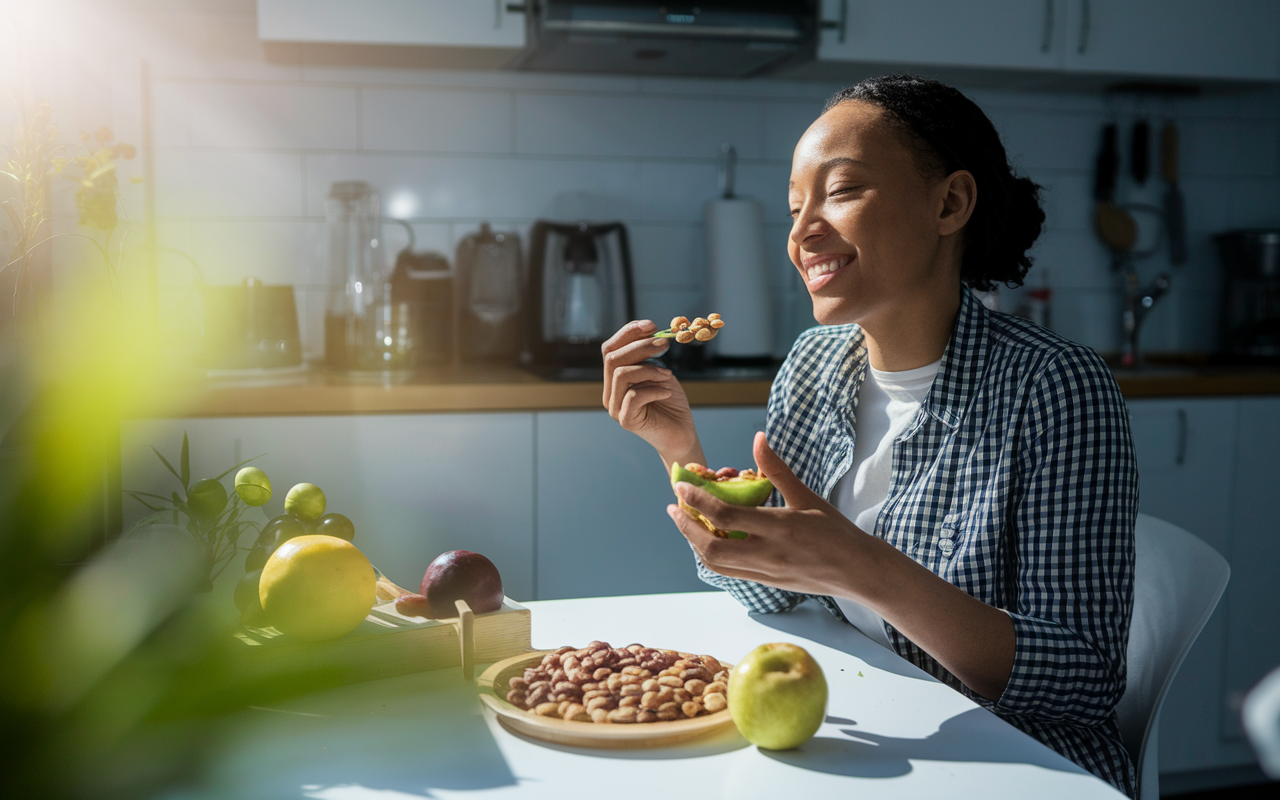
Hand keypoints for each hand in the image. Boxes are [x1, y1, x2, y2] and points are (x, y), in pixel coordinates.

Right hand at [602, 320, 702, 466]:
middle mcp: (610, 392)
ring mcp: (615, 407)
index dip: (628, 333)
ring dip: (648, 369)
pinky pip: (634, 395)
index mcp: (614, 379)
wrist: (682, 433)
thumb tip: (649, 332)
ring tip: (668, 375)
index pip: (610, 349)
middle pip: (612, 358)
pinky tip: (667, 392)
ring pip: (621, 374)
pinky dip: (654, 389)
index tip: (652, 325)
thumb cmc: (671, 402)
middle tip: (664, 344)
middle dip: (640, 346)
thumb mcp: (660, 371)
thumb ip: (649, 356)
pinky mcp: (625, 420)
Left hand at [668, 431, 873, 598]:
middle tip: (674, 507)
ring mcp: (766, 572)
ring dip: (694, 543)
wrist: (858, 570)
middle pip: (711, 548)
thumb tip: (758, 438)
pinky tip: (708, 539)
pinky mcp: (767, 583)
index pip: (726, 516)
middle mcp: (769, 554)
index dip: (698, 501)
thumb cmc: (836, 530)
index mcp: (780, 528)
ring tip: (686, 522)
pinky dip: (712, 555)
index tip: (681, 487)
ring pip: (716, 563)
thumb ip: (776, 469)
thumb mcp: (807, 496)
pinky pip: (729, 571)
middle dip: (686, 527)